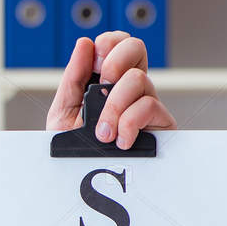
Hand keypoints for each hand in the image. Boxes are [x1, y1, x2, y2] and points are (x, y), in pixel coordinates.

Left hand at [46, 32, 176, 149]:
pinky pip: (149, 106)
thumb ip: (73, 77)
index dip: (108, 43)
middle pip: (136, 47)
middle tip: (100, 88)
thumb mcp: (64, 111)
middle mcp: (130, 88)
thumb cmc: (76, 149)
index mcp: (108, 80)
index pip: (117, 43)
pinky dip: (129, 122)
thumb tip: (84, 44)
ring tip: (102, 132)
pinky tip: (120, 140)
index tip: (94, 63)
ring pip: (138, 79)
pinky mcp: (161, 124)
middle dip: (114, 61)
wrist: (83, 182)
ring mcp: (147, 103)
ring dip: (114, 105)